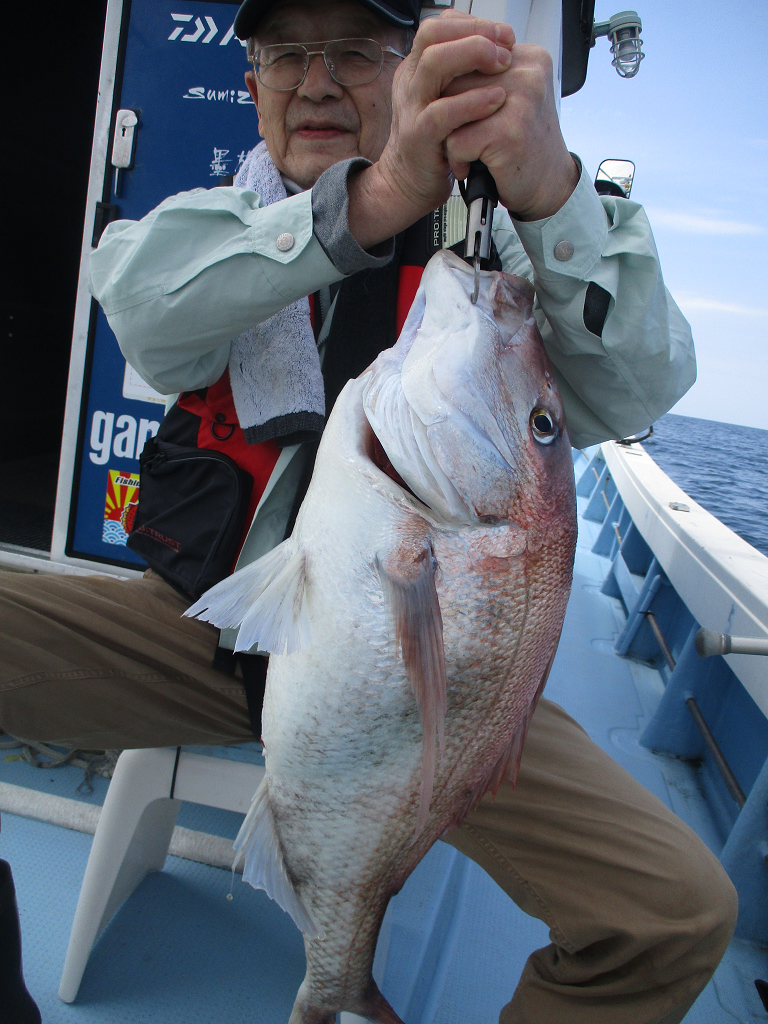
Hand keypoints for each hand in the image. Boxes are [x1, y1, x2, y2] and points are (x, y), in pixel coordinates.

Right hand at [348, 12, 513, 247]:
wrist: (411, 185)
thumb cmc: (437, 142)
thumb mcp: (447, 100)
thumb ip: (463, 75)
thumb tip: (499, 46)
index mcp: (417, 68)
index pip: (440, 25)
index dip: (474, 23)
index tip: (505, 35)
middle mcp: (410, 82)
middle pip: (433, 34)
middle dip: (475, 33)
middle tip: (506, 46)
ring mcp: (412, 108)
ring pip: (435, 63)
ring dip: (473, 56)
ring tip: (503, 64)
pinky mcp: (418, 137)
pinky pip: (441, 113)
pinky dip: (472, 103)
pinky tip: (496, 101)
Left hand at [440, 19, 578, 219]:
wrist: (548, 187)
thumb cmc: (524, 147)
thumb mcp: (511, 100)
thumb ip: (486, 78)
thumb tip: (444, 66)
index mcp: (528, 59)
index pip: (467, 56)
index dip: (457, 91)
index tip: (472, 115)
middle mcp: (528, 74)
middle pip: (455, 80)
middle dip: (450, 113)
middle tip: (468, 136)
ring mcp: (520, 101)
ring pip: (451, 107)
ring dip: (451, 136)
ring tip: (471, 151)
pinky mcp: (508, 132)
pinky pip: (456, 140)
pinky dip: (458, 159)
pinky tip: (473, 166)